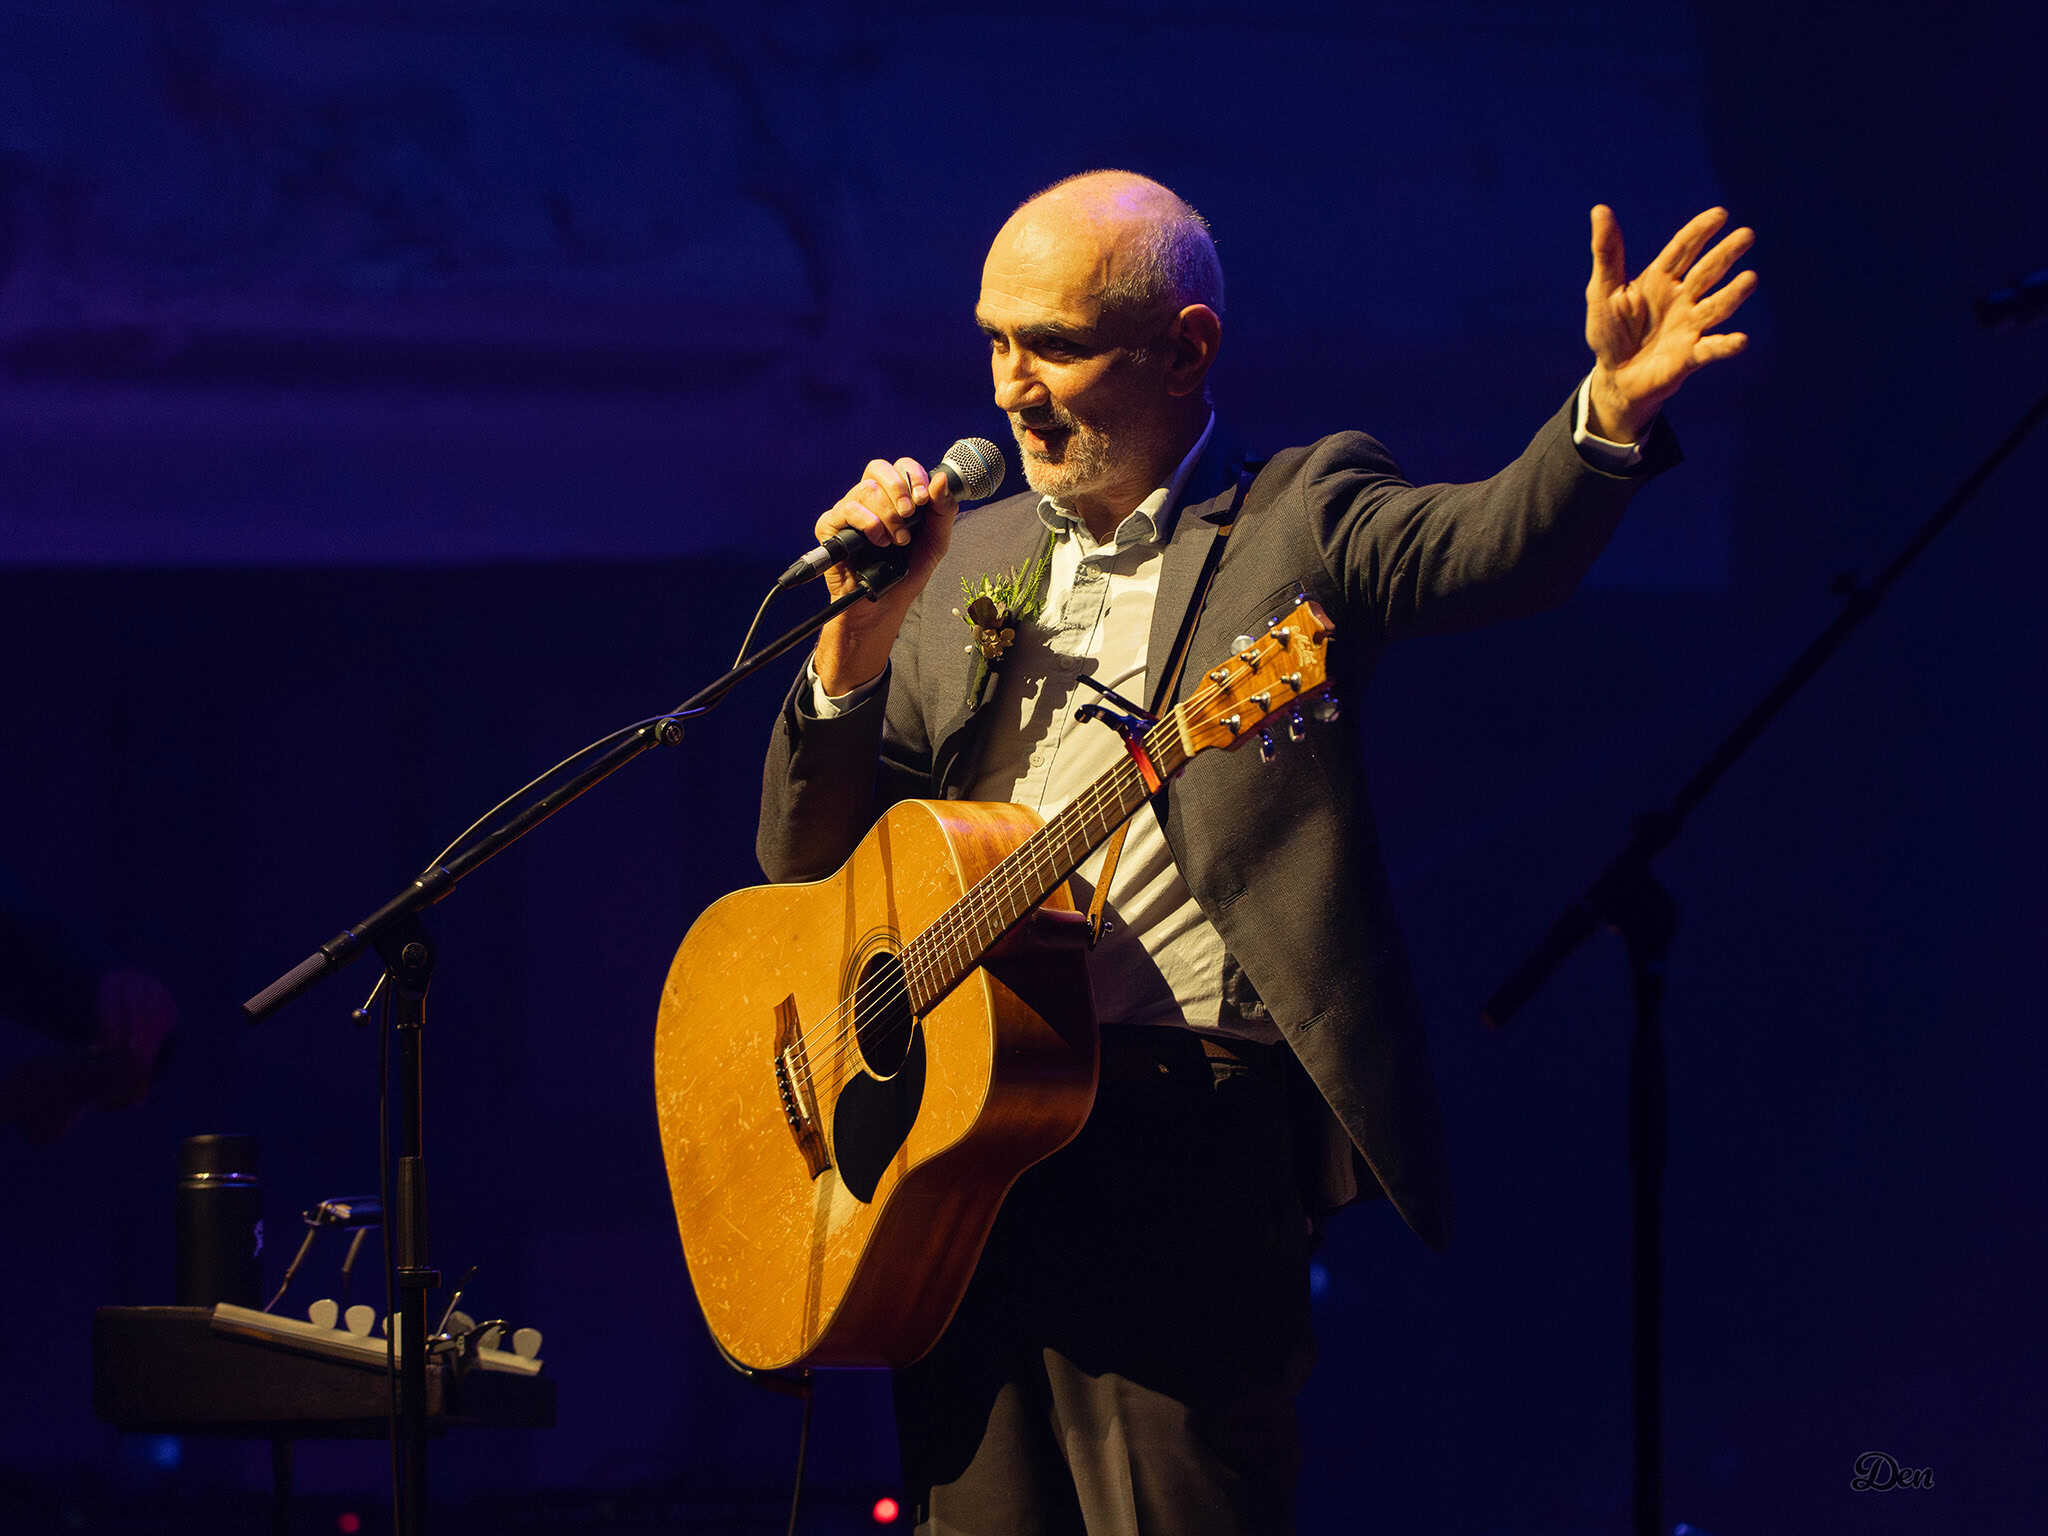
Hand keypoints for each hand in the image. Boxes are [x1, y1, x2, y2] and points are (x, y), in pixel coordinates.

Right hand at [812, 456, 959, 694]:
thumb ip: (942, 510)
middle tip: (910, 514)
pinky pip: (846, 509)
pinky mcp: (830, 526)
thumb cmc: (908, 572)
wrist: (885, 606)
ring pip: (865, 489)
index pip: (901, 467)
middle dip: (898, 488)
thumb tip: (940, 480)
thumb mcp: (936, 542)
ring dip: (888, 515)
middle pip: (878, 468)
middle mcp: (870, 499)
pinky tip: (878, 542)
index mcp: (895, 497)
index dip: (914, 476)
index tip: (923, 499)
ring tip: (897, 541)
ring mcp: (849, 511)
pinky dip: (868, 523)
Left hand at [1584, 205, 1756, 443]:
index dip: (1700, 232)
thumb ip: (1607, 254)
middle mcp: (1682, 298)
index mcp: (1661, 279)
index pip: (1683, 249)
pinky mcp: (1691, 356)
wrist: (1614, 377)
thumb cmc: (1609, 332)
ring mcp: (1690, 325)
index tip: (1720, 214)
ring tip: (1750, 279)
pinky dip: (1726, 346)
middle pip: (1707, 272)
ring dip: (1733, 294)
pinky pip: (1712, 349)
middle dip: (1726, 254)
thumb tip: (1600, 209)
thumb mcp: (1602, 291)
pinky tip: (1740, 341)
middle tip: (1746, 235)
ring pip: (1716, 306)